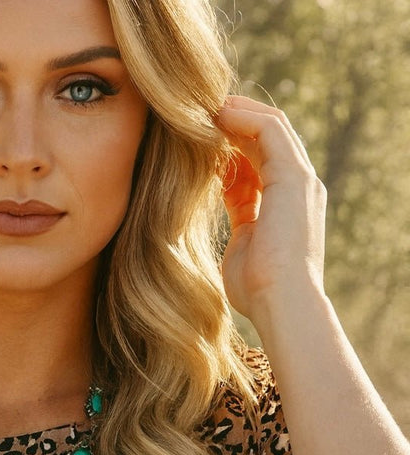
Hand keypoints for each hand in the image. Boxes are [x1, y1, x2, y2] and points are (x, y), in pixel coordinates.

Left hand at [214, 94, 326, 321]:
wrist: (282, 303)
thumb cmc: (257, 291)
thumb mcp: (241, 248)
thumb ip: (239, 222)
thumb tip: (222, 212)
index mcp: (284, 207)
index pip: (259, 164)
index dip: (231, 149)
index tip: (200, 141)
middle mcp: (298, 189)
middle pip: (268, 140)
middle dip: (236, 123)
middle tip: (201, 113)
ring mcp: (300, 181)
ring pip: (272, 128)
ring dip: (239, 113)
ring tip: (206, 107)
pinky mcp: (294, 177)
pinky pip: (270, 131)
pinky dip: (245, 118)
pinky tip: (218, 116)